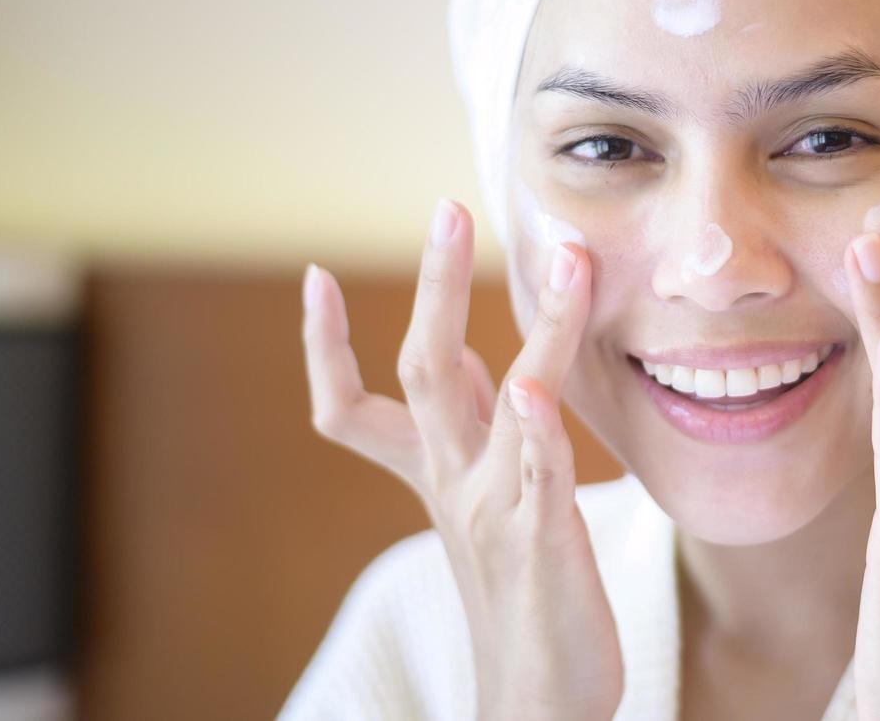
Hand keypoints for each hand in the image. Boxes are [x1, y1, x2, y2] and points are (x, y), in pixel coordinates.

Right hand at [300, 199, 621, 720]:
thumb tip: (451, 349)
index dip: (323, 347)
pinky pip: (543, 479)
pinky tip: (545, 391)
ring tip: (569, 259)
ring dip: (539, 327)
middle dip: (432, 286)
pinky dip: (542, 432)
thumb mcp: (473, 496)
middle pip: (423, 373)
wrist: (537, 702)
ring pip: (508, 402)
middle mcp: (457, 484)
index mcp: (435, 475)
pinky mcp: (548, 544)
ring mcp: (500, 511)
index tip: (310, 274)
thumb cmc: (512, 586)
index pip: (352, 408)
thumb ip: (462, 425)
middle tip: (447, 207)